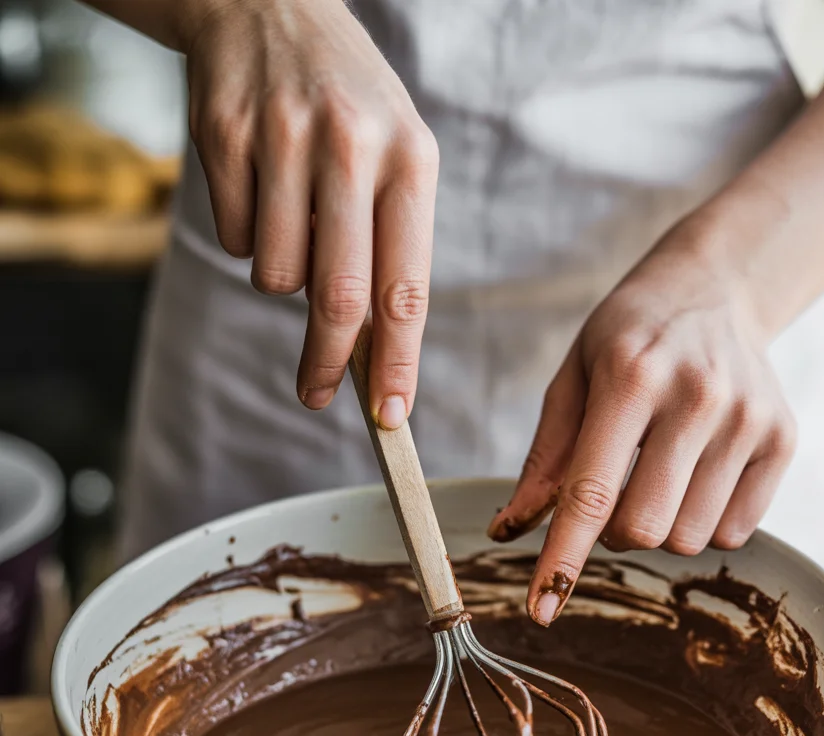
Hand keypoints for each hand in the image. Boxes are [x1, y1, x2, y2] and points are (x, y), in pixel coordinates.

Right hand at [184, 0, 437, 426]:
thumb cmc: (348, 105)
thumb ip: (389, 248)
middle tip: (317, 393)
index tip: (390, 415)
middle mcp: (350, 146)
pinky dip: (245, 235)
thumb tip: (374, 352)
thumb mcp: (395, 158)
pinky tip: (259, 188)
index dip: (397, 362)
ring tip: (293, 222)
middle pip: (338, 297)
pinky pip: (233, 239)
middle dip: (328, 361)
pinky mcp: (222, 135)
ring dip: (282, 275)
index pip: (406, 287)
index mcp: (410, 160)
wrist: (269, 5)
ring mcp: (282, 138)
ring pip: (275, 274)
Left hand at [487, 223, 796, 626]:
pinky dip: (703, 522)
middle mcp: (697, 397)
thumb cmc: (628, 339)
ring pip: (687, 540)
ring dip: (660, 527)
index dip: (563, 558)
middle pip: (642, 529)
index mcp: (631, 377)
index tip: (540, 611)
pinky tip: (696, 473)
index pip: (591, 492)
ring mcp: (748, 420)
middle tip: (614, 491)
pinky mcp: (784, 439)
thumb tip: (507, 532)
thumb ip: (545, 459)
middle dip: (614, 534)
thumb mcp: (573, 378)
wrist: (716, 288)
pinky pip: (733, 533)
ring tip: (658, 473)